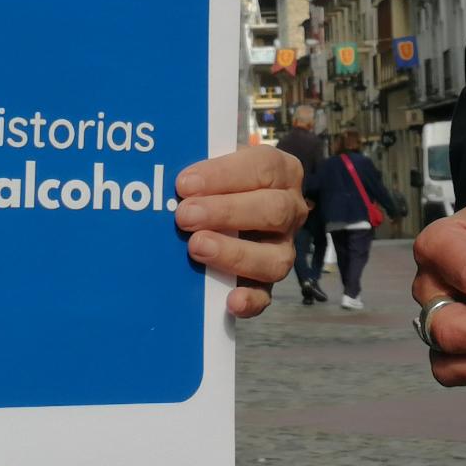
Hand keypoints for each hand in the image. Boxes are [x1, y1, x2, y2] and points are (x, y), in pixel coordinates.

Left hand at [175, 145, 305, 318]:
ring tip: (197, 248)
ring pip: (276, 258)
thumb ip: (204, 172)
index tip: (184, 184)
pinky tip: (230, 300)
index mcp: (281, 172)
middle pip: (272, 211)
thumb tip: (174, 184)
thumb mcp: (220, 164)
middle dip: (226, 213)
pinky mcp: (269, 280)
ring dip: (234, 254)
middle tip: (185, 216)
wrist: (240, 204)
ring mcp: (284, 248)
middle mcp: (291, 210)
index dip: (223, 175)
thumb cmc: (225, 180)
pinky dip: (250, 300)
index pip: (261, 168)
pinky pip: (267, 295)